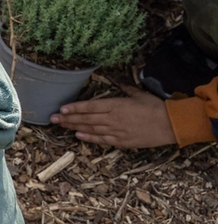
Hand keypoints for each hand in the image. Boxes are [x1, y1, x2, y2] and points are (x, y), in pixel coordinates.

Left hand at [50, 85, 176, 147]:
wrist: (171, 125)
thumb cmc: (155, 107)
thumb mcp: (138, 94)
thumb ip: (125, 89)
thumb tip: (117, 81)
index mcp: (116, 105)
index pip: (90, 106)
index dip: (74, 108)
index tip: (61, 109)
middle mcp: (113, 118)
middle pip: (86, 118)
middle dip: (67, 119)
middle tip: (52, 119)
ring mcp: (116, 131)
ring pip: (91, 129)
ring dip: (74, 127)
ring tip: (61, 126)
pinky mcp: (122, 141)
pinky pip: (102, 140)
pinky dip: (89, 138)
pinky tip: (78, 136)